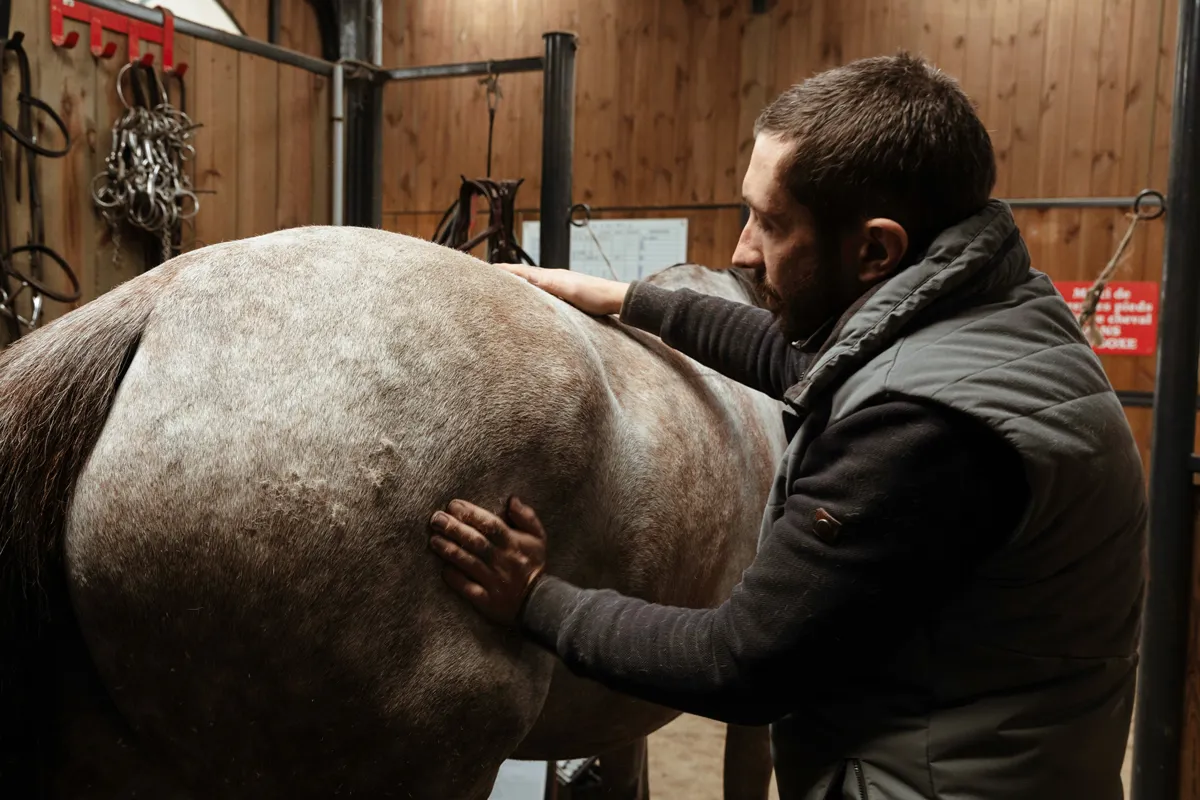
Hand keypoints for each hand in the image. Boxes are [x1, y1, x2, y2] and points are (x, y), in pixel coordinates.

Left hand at [428, 496, 547, 625]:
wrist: (540, 602)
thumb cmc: (534, 565)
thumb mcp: (538, 538)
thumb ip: (526, 517)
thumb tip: (512, 499)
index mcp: (514, 544)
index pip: (491, 525)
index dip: (471, 513)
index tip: (453, 505)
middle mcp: (503, 561)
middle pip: (476, 542)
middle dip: (454, 528)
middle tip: (436, 518)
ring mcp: (495, 581)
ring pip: (469, 563)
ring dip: (450, 550)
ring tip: (434, 539)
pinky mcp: (487, 600)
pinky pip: (468, 588)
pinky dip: (455, 578)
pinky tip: (444, 569)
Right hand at [498, 263, 628, 316]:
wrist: (614, 298)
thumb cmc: (595, 295)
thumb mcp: (569, 291)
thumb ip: (548, 284)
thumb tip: (526, 279)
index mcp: (551, 276)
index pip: (522, 272)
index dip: (505, 271)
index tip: (487, 269)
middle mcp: (553, 278)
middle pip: (525, 275)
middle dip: (507, 274)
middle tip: (489, 274)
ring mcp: (560, 285)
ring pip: (533, 282)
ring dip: (518, 281)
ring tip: (504, 283)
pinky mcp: (566, 293)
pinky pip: (542, 289)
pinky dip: (530, 289)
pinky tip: (530, 295)